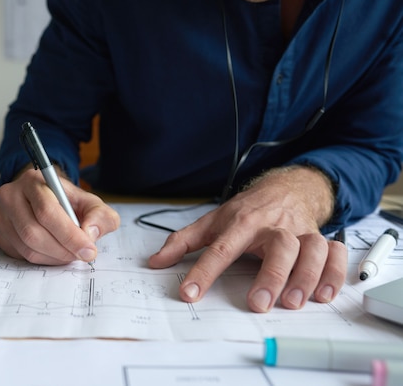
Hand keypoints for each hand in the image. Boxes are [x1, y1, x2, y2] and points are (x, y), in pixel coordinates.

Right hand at [0, 168, 119, 264]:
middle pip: (33, 232)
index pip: (47, 211)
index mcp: (34, 180)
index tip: (88, 249)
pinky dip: (43, 259)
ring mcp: (2, 215)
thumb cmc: (68, 202)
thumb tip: (90, 233)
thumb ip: (100, 216)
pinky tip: (55, 252)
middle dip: (63, 249)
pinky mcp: (0, 234)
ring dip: (54, 257)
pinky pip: (21, 255)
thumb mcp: (91, 203)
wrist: (48, 199)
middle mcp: (12, 195)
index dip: (69, 235)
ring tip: (70, 252)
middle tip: (81, 255)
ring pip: (27, 247)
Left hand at [148, 166, 347, 312]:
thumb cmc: (246, 210)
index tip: (189, 294)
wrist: (283, 188)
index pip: (220, 248)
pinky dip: (335, 272)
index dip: (203, 272)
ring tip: (295, 302)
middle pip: (278, 245)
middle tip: (259, 303)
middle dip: (271, 275)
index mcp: (241, 222)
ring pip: (312, 248)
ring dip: (307, 275)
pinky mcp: (320, 237)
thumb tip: (154, 261)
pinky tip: (325, 294)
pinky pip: (336, 253)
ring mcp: (300, 231)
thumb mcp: (211, 222)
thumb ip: (183, 242)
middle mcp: (273, 226)